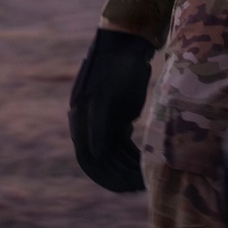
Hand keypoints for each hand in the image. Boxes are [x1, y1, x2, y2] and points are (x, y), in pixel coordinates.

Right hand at [68, 29, 153, 192]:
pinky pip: (120, 143)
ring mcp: (102, 119)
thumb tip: (92, 152)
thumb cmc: (118, 67)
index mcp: (81, 118)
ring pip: (112, 154)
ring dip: (126, 168)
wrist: (126, 40)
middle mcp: (88, 121)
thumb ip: (98, 123)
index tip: (128, 185)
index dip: (107, 175)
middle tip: (139, 186)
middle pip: (100, 160)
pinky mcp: (116, 116)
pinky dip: (131, 155)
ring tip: (145, 177)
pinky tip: (145, 163)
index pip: (90, 158)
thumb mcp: (107, 96)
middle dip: (118, 175)